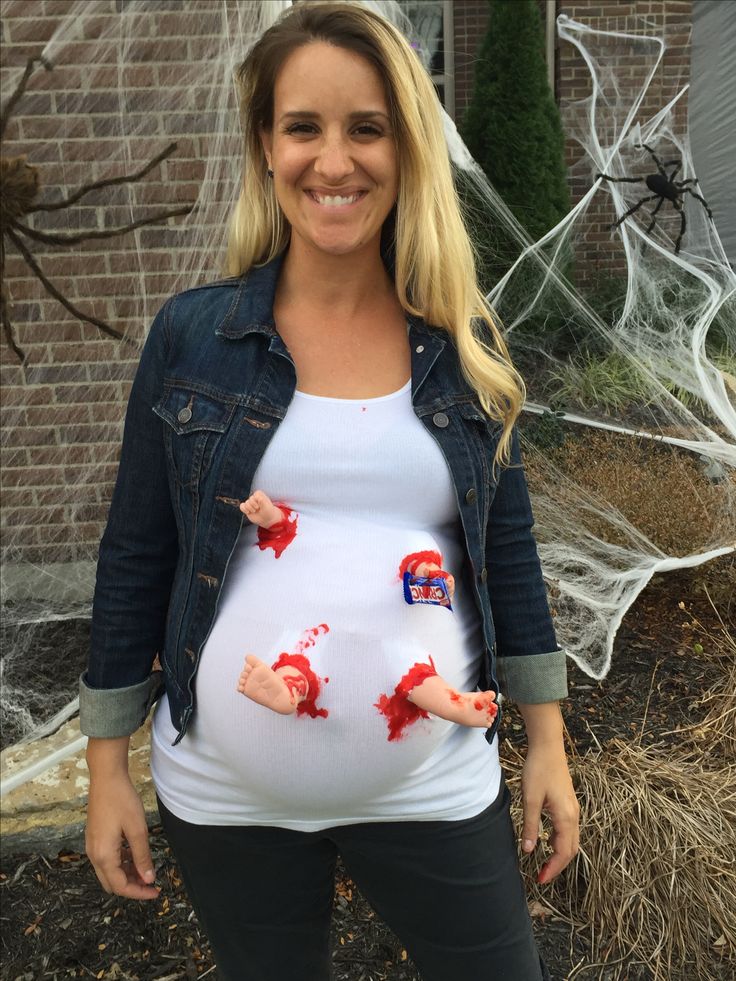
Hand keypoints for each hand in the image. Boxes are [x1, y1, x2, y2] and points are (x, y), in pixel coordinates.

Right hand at [85, 771, 159, 899]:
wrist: (106, 778)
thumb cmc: (122, 801)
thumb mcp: (137, 829)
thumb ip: (142, 856)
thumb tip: (148, 879)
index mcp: (103, 856)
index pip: (120, 886)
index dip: (138, 893)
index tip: (156, 892)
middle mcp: (94, 855)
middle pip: (112, 883)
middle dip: (132, 887)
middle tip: (151, 884)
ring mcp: (93, 847)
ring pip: (109, 872)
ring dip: (127, 875)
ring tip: (146, 869)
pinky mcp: (95, 838)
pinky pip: (107, 859)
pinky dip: (121, 863)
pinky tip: (135, 855)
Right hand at [239, 490, 282, 528]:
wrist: (267, 519)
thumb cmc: (268, 511)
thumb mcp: (267, 505)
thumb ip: (262, 500)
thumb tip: (255, 496)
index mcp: (260, 495)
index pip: (256, 494)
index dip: (257, 499)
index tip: (261, 504)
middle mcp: (255, 499)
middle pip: (250, 499)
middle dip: (254, 505)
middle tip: (258, 508)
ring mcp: (250, 504)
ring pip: (245, 503)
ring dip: (250, 508)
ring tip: (254, 511)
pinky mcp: (247, 509)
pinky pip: (241, 506)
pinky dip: (244, 509)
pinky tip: (248, 512)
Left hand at [520, 741, 578, 883]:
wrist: (548, 746)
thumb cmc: (538, 770)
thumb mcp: (530, 798)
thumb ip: (531, 826)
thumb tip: (529, 850)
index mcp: (566, 817)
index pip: (562, 852)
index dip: (552, 869)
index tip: (539, 879)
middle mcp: (574, 815)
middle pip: (571, 849)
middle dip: (558, 866)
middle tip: (541, 876)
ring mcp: (573, 809)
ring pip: (572, 840)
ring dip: (560, 854)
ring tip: (545, 863)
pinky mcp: (569, 803)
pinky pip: (569, 829)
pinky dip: (561, 842)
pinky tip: (549, 841)